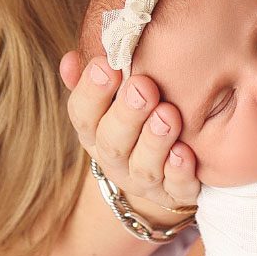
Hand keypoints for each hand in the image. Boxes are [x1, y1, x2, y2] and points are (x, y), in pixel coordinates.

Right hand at [60, 50, 198, 223]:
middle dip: (127, 114)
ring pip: (144, 168)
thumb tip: (71, 60)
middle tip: (142, 87)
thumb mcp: (115, 93)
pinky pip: (176, 188)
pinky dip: (179, 172)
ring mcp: (143, 182)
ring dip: (154, 142)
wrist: (168, 166)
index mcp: (95, 131)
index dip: (91, 91)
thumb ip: (97, 76)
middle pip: (112, 143)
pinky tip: (185, 152)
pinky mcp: (174, 195)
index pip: (82, 114)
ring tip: (168, 115)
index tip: (106, 64)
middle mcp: (115, 160)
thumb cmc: (139, 115)